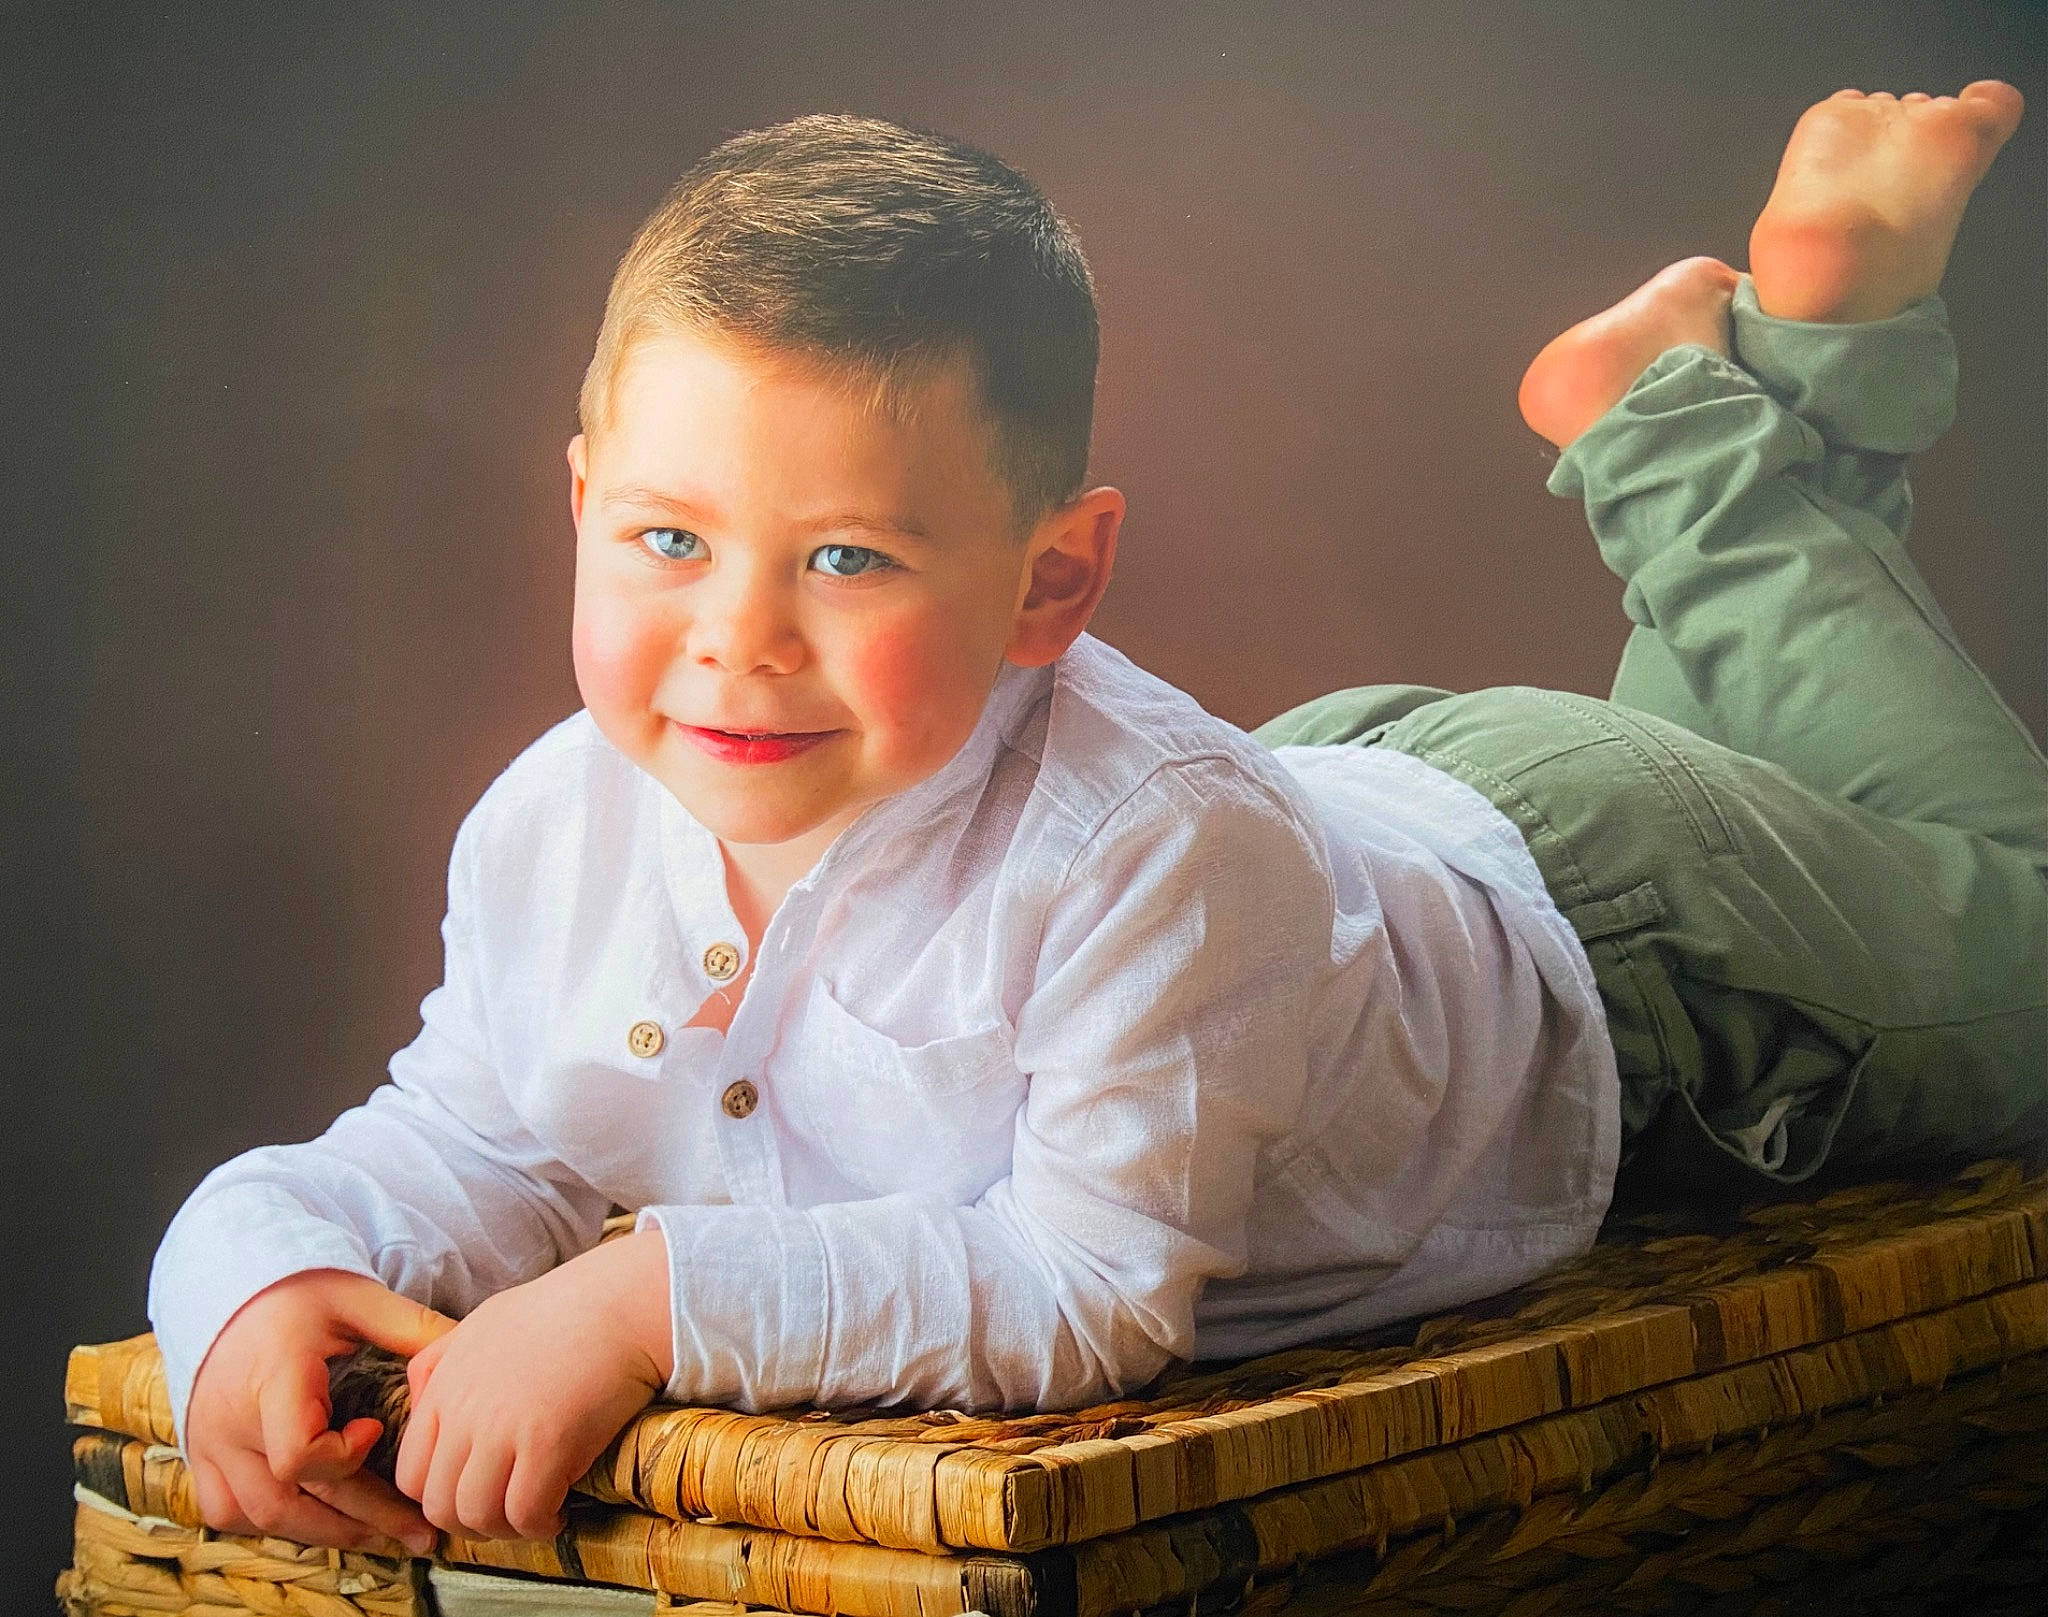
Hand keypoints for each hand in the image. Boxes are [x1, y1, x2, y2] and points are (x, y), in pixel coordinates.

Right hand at [184, 1269, 453, 1554]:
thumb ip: (412, 1328)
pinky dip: (274, 1524)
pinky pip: (228, 1512)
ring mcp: (210, 1443)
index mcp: (271, 1377)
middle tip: (418, 1534)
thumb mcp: (358, 1299)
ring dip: (323, 1532)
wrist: (231, 1290)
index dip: (343, 1457)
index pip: (296, 1453)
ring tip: (381, 1536)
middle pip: (288, 1500)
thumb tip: (471, 1351)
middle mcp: (232, 1420)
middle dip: (362, 1521)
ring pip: (260, 1517)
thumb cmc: (300, 1293)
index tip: (378, 1430)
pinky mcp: (202, 1455)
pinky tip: (320, 1519)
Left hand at [395, 1229, 672, 1541]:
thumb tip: (421, 1400)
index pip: (410, 1473)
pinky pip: (525, 1514)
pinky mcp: (547, 1445)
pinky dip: (540, 1527)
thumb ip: (440, 1361)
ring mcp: (503, 1429)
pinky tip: (559, 1513)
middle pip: (439, 1504)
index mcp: (445, 1384)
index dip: (439, 1496)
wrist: (623, 1302)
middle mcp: (464, 1410)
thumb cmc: (564, 1310)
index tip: (475, 1495)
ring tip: (533, 1517)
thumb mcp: (484, 1322)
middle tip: (505, 1516)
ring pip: (477, 1516)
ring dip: (505, 1530)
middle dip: (470, 1523)